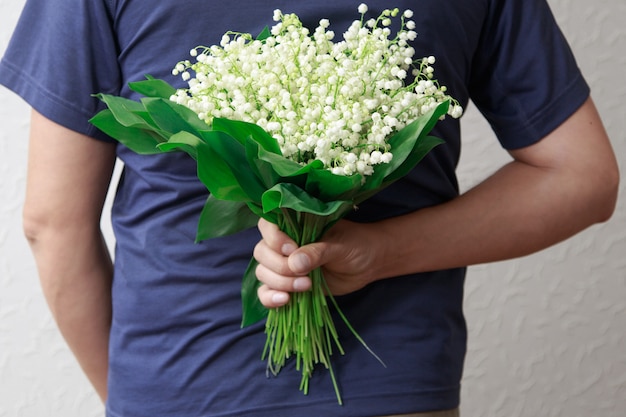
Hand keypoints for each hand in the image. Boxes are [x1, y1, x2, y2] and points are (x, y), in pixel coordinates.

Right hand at [253, 218, 380, 307]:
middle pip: (262, 252)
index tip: (291, 249)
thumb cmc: (357, 245)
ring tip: (306, 286)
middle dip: (279, 266)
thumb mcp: (340, 246)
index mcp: (294, 224)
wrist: (369, 263)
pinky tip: (284, 301)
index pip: (268, 226)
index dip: (274, 238)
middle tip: (304, 275)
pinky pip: (267, 291)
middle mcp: (284, 243)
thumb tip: (294, 263)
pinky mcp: (288, 284)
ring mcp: (284, 264)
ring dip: (279, 282)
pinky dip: (269, 298)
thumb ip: (318, 252)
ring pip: (263, 272)